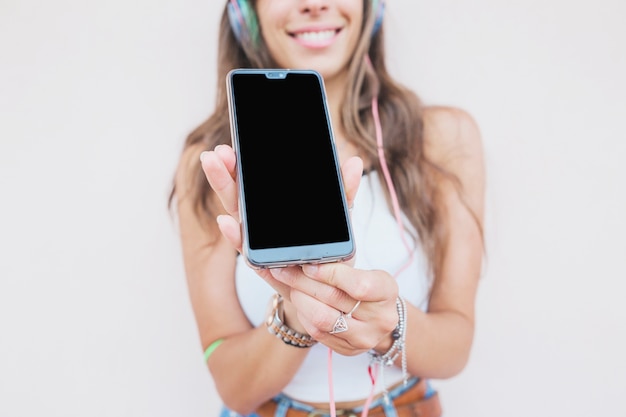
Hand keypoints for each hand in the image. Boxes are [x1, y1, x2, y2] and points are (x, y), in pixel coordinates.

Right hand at [199, 145, 363, 299]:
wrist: (331, 288)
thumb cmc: (329, 249)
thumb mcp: (340, 217)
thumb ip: (344, 191)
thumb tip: (355, 163)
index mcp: (275, 206)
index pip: (255, 179)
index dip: (242, 162)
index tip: (231, 144)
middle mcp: (262, 222)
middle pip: (239, 192)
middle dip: (225, 171)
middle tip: (217, 152)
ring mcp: (261, 242)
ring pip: (237, 215)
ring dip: (224, 190)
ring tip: (214, 168)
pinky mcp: (265, 265)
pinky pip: (247, 250)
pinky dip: (235, 236)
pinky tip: (226, 222)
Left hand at [269, 263, 398, 355]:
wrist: (378, 317)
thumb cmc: (367, 288)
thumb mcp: (361, 272)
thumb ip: (334, 265)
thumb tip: (298, 256)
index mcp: (387, 290)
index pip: (358, 285)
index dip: (329, 274)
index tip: (307, 265)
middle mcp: (381, 318)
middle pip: (334, 299)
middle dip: (303, 282)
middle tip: (283, 271)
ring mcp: (366, 337)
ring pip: (323, 319)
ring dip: (301, 300)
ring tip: (292, 287)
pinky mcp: (349, 349)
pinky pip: (319, 333)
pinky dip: (305, 315)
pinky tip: (302, 304)